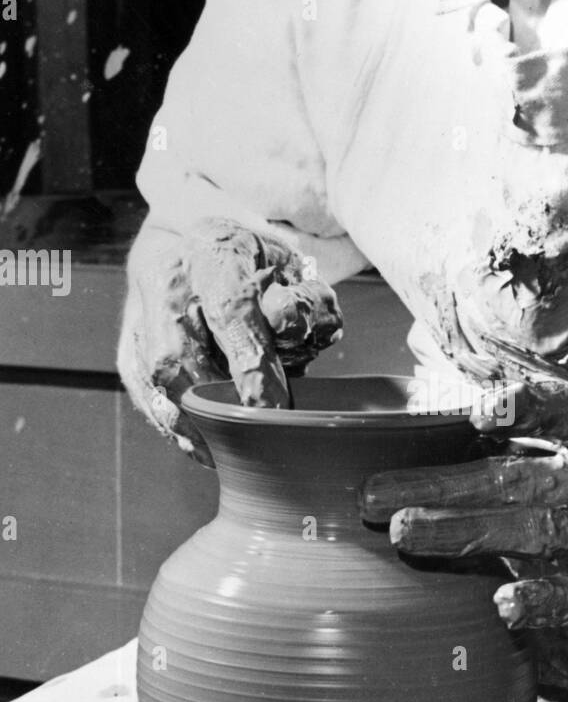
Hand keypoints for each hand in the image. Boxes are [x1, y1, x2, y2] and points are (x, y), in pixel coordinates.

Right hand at [118, 216, 342, 462]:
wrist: (199, 249)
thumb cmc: (257, 268)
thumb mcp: (295, 272)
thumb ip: (305, 300)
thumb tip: (287, 323)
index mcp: (215, 253)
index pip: (230, 312)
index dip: (251, 366)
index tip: (275, 409)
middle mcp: (168, 281)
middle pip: (178, 353)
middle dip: (216, 404)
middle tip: (254, 436)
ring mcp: (140, 314)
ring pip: (155, 379)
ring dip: (193, 422)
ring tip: (227, 452)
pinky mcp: (129, 346)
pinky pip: (144, 394)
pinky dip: (173, 424)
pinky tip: (201, 446)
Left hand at [360, 380, 567, 694]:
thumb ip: (556, 428)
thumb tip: (463, 418)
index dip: (527, 409)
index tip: (480, 414)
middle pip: (524, 480)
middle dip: (444, 487)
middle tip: (374, 495)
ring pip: (540, 534)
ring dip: (467, 534)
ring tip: (406, 531)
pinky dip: (543, 600)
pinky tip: (502, 604)